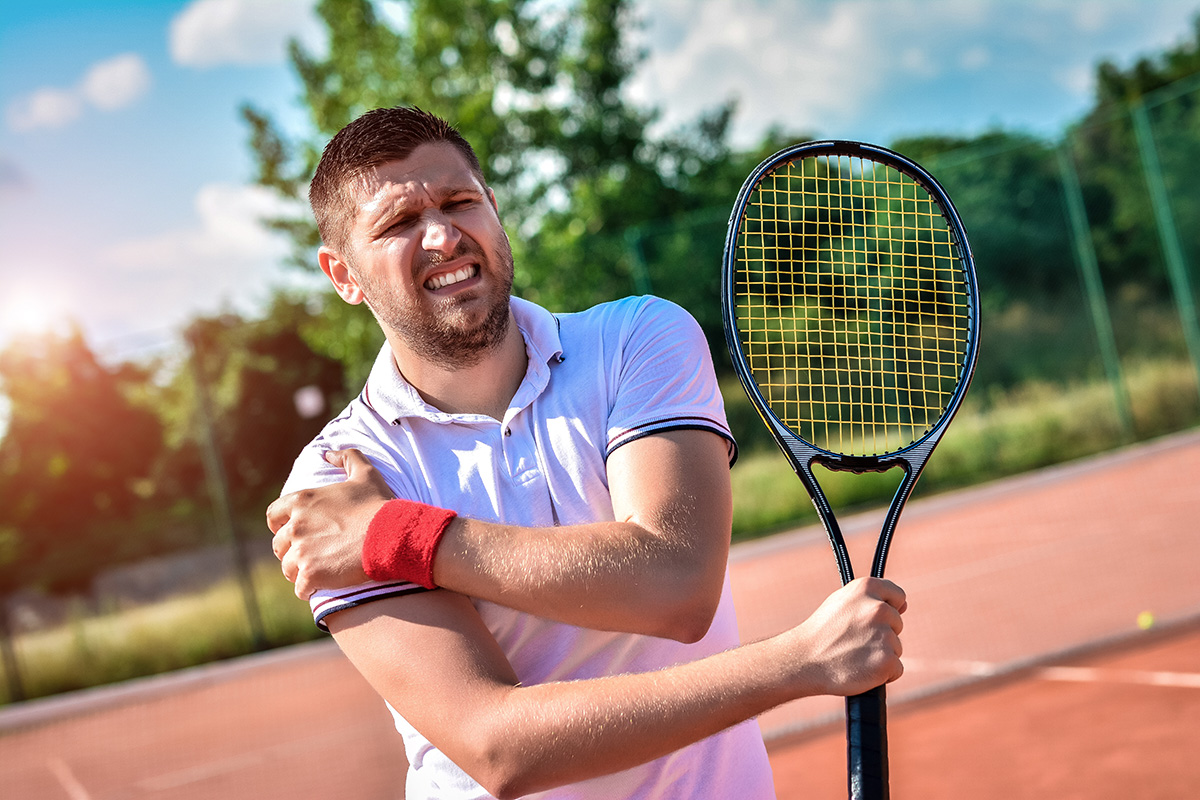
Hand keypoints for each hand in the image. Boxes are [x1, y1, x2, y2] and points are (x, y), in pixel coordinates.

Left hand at [266, 449, 393, 598]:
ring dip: (300, 571)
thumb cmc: (379, 505)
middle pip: (279, 545)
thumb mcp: (365, 473)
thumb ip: (345, 457)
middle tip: (310, 555)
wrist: (392, 535)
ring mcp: (301, 552)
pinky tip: (323, 586)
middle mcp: (296, 526)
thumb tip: (327, 453)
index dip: (281, 525)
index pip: (272, 515)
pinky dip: (309, 589)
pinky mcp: (310, 575)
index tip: (295, 532)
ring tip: (318, 573)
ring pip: (288, 568)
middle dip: (291, 551)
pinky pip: (300, 588)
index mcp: (302, 501)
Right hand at [785, 577, 906, 696]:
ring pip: (896, 647)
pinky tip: (862, 669)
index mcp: (867, 588)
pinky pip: (896, 668)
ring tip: (854, 655)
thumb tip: (903, 605)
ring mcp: (884, 635)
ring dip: (880, 654)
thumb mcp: (841, 601)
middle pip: (897, 624)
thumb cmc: (821, 632)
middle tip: (855, 641)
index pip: (898, 596)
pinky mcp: (887, 661)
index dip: (889, 608)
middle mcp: (878, 608)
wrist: (804, 661)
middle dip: (882, 634)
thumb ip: (870, 598)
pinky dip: (883, 673)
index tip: (874, 619)